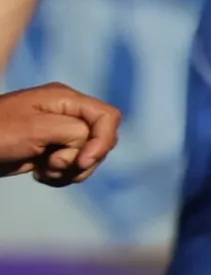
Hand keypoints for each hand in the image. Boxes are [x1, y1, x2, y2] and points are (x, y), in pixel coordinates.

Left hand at [0, 83, 121, 185]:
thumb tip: (90, 143)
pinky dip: (62, 176)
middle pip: (102, 141)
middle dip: (82, 160)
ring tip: (44, 169)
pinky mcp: (53, 148)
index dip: (103, 141)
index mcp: (65, 99)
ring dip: (69, 170)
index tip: (82, 160)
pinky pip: (74, 167)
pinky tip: (40, 173)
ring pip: (89, 158)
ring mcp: (61, 131)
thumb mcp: (39, 128)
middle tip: (52, 162)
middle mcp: (67, 113)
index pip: (108, 117)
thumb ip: (76, 131)